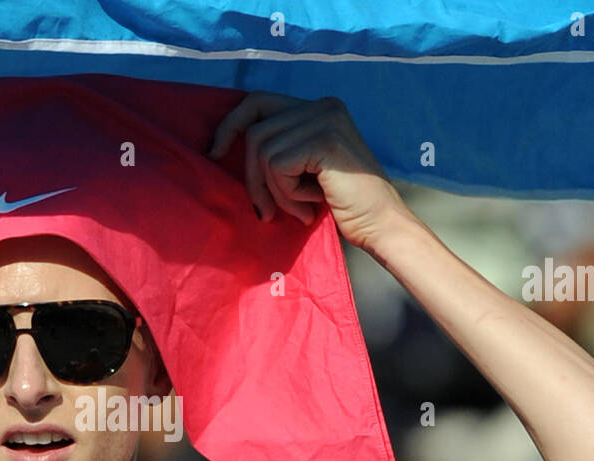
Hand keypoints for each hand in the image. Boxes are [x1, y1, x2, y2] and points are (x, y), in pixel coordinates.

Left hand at [207, 92, 414, 254]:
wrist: (380, 226)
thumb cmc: (341, 205)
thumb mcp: (302, 169)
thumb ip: (277, 148)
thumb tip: (221, 146)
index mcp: (318, 107)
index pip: (257, 101)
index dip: (230, 125)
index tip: (213, 153)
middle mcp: (323, 105)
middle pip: (255, 132)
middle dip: (253, 178)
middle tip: (266, 211)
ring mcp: (325, 119)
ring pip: (262, 153)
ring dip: (274, 192)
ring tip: (299, 208)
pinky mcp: (324, 140)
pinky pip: (276, 166)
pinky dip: (286, 194)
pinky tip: (310, 206)